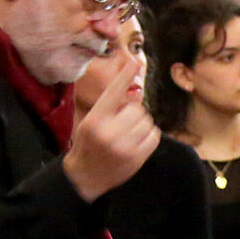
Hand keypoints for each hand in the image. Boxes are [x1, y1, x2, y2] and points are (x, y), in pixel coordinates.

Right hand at [64, 50, 159, 200]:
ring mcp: (123, 146)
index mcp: (94, 120)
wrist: (84, 176)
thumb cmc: (88, 145)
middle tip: (121, 125)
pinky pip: (154, 136)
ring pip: (147, 121)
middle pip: (136, 109)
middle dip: (132, 114)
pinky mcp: (136, 158)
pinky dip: (149, 136)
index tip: (134, 61)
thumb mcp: (91, 122)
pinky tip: (136, 142)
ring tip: (127, 135)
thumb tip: (136, 93)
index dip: (124, 76)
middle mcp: (108, 132)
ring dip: (141, 125)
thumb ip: (110, 108)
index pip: (112, 93)